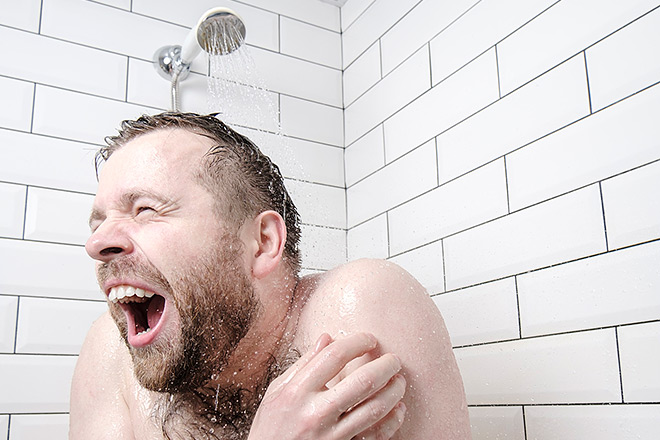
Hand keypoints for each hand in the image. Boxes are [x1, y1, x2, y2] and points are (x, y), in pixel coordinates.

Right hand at [248, 332, 406, 439]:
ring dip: (394, 391)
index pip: (334, 356)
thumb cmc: (270, 427)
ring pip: (374, 409)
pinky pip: (375, 436)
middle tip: (394, 359)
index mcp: (297, 391)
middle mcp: (315, 413)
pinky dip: (393, 421)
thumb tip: (327, 338)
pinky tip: (398, 409)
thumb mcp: (277, 391)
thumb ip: (302, 364)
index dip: (357, 342)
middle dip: (385, 365)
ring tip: (400, 381)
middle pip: (362, 381)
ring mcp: (330, 436)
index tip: (369, 339)